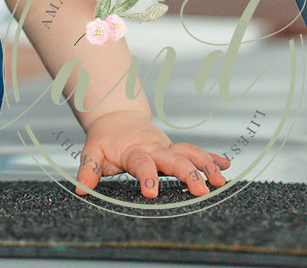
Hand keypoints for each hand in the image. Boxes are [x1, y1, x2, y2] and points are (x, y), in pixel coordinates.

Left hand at [74, 112, 229, 198]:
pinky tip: (226, 166)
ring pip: (189, 153)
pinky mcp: (174, 148)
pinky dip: (211, 158)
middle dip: (187, 173)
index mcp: (133, 150)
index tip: (152, 192)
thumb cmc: (105, 139)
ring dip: (205, 165)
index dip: (146, 176)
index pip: (141, 163)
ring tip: (220, 180)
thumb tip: (81, 189)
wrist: (118, 116)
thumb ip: (89, 169)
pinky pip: (195, 152)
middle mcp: (154, 148)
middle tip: (200, 189)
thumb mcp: (93, 150)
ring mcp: (167, 147)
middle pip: (173, 159)